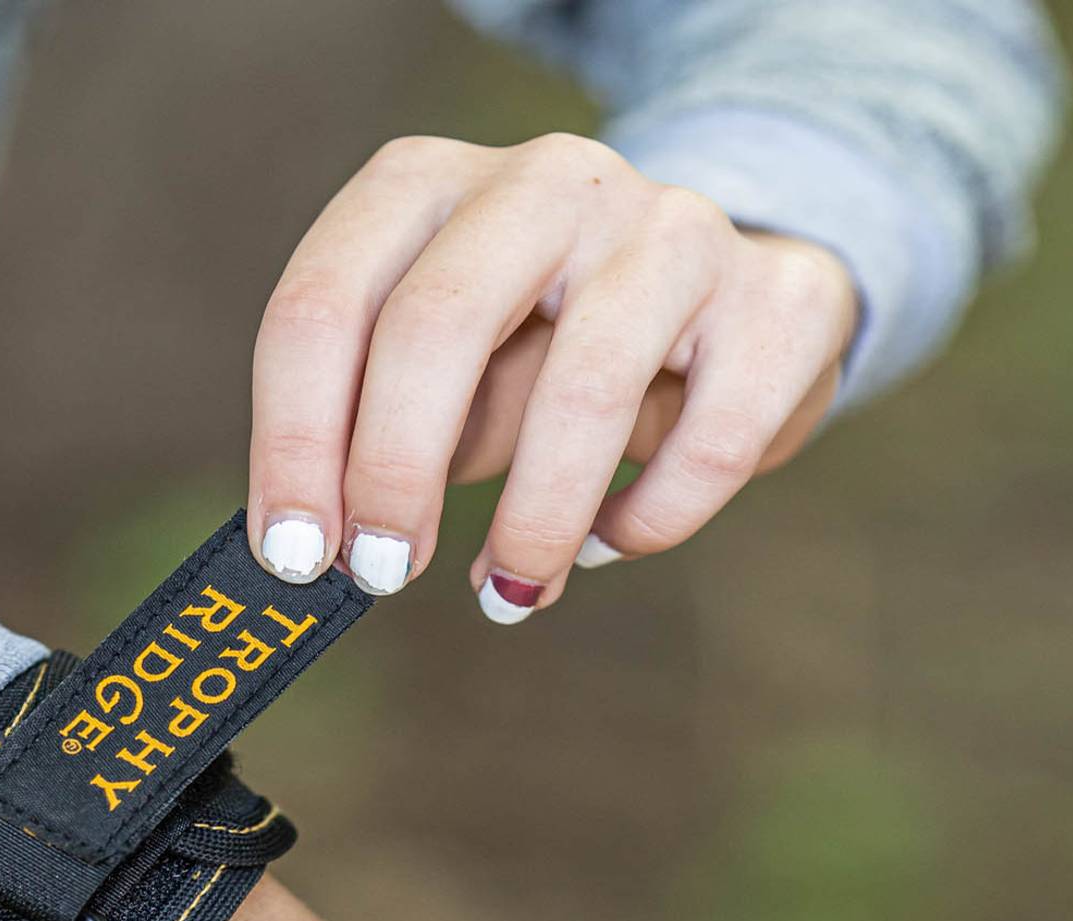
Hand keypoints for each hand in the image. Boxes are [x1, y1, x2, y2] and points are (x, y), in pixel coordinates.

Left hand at [248, 132, 859, 621]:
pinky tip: (609, 540)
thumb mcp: (454, 365)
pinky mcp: (779, 302)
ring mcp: (672, 229)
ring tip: (506, 590)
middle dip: (395, 470)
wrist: (742, 292)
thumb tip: (328, 545)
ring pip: (582, 386)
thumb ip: (391, 427)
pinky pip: (708, 443)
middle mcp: (549, 179)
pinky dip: (649, 518)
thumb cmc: (554, 344)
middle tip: (381, 573)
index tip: (293, 556)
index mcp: (433, 179)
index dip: (295, 438)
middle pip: (438, 322)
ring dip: (530, 518)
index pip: (328, 300)